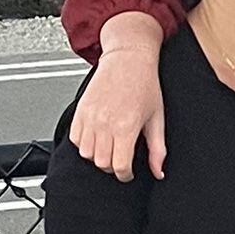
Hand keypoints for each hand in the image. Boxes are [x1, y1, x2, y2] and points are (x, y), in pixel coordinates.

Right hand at [69, 16, 166, 180]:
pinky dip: (84, 144)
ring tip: (109, 148)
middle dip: (112, 166)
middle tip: (121, 158)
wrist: (128, 58)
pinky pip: (75, 139)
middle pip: (102, 163)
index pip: (120, 166)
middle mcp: (105, 123)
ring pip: (86, 154)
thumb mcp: (157, 118)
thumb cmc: (144, 84)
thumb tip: (158, 171)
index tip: (129, 172)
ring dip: (97, 156)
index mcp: (126, 126)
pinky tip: (97, 138)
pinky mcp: (80, 111)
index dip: (126, 175)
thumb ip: (158, 149)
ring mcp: (89, 117)